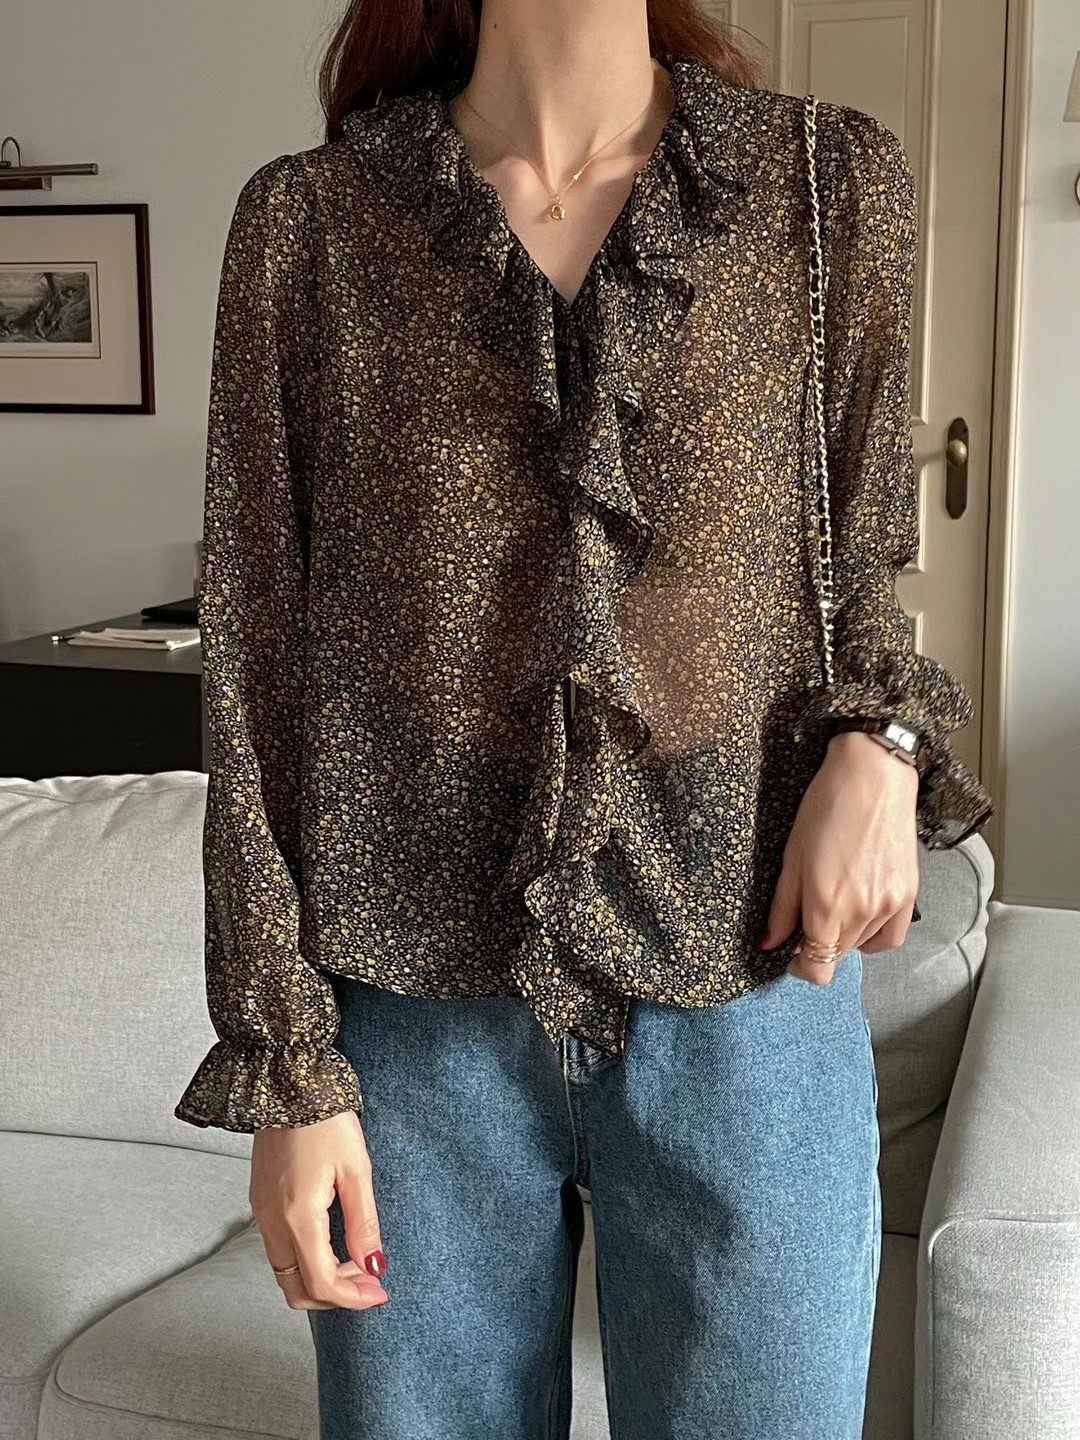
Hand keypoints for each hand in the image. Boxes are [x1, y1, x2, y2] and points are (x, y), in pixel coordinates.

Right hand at [250, 1108, 389, 1311]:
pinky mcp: (260, 1201)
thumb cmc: (325, 1120)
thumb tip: (375, 1265)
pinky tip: (332, 1242)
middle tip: (369, 1282)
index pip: (321, 1283)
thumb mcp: (357, 1169)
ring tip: (356, 1260)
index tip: (381, 1292)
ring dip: (319, 1279)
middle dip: (335, 1297)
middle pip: (296, 1290)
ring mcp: (261, 1212)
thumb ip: (364, 1223)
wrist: (288, 1083)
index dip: (354, 1298)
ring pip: (285, 1273)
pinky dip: (305, 1260)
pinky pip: (278, 1250)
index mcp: (297, 1216)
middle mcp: (272, 1221)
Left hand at [759, 730, 919, 982]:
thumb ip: (782, 907)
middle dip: (817, 947)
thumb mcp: (792, 856)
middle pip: (836, 957)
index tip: (790, 953)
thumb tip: (770, 943)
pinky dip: (873, 937)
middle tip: (806, 920)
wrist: (874, 777)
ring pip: (861, 946)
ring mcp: (888, 906)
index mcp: (826, 905)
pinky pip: (891, 937)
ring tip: (833, 905)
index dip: (799, 967)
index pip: (816, 968)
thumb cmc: (827, 807)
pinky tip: (860, 918)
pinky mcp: (908, 895)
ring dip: (843, 938)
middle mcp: (860, 913)